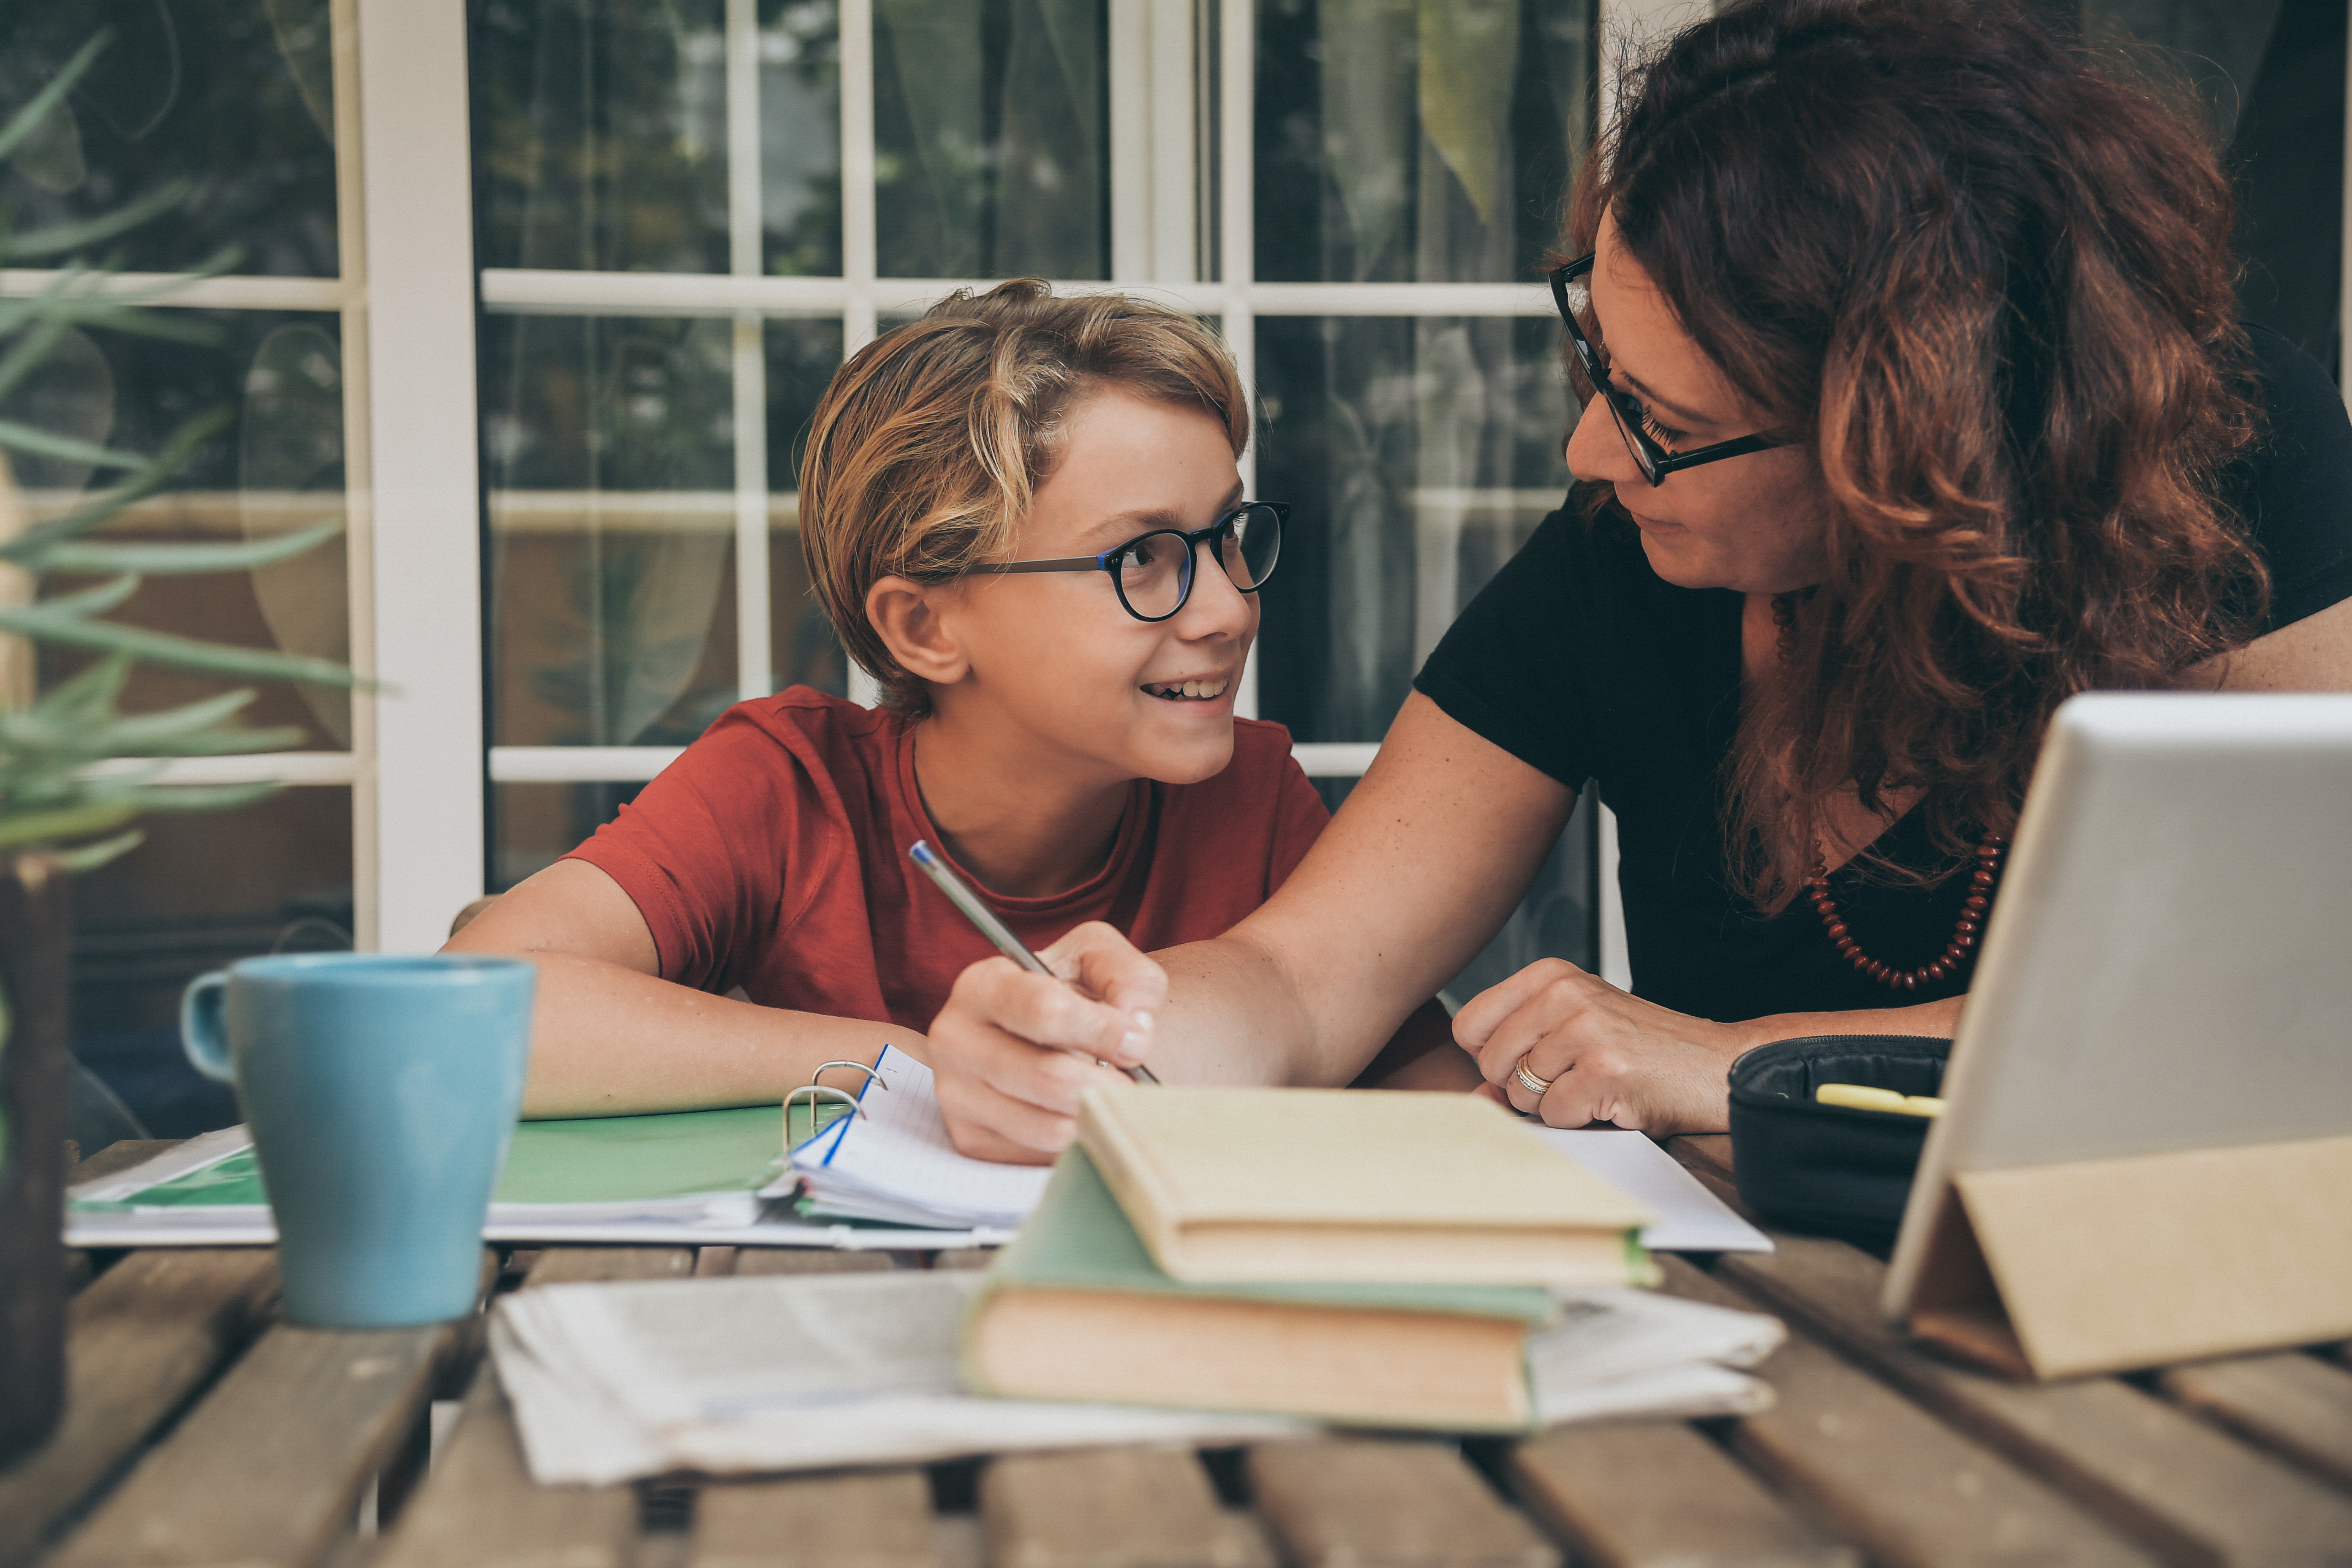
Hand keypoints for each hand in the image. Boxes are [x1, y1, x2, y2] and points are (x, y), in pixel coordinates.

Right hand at [927, 921, 1166, 1163]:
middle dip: (1107, 1083)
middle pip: (1048, 1077)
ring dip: (1097, 1116)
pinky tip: (1083, 1116)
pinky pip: (1040, 1155)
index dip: (1103, 1030)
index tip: (1137, 1043)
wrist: (1049, 1035)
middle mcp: (954, 1040)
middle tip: (1134, 1082)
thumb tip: (1135, 1027)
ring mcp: (956, 1094)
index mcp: (981, 985)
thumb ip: (1128, 977)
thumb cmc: (1074, 992)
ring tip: (1112, 1098)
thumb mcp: (1101, 958)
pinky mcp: (970, 1139)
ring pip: (1048, 1126)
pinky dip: (1076, 1140)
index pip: (1045, 1012)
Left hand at [1452, 958, 1751, 1134]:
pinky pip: (1555, 1115)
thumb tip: (1474, 1096)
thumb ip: (1516, 1054)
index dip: (1491, 1056)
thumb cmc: (1643, 1050)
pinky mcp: (1605, 1071)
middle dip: (1523, 1086)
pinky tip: (1612, 1099)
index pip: (1469, 1024)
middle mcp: (1565, 994)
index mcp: (1551, 975)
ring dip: (1554, 1104)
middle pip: (1490, 1062)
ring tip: (1596, 1085)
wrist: (1718, 1066)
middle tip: (1573, 1076)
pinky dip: (1580, 1120)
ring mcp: (1586, 1030)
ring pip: (1520, 1092)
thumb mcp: (1574, 1031)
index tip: (1532, 1058)